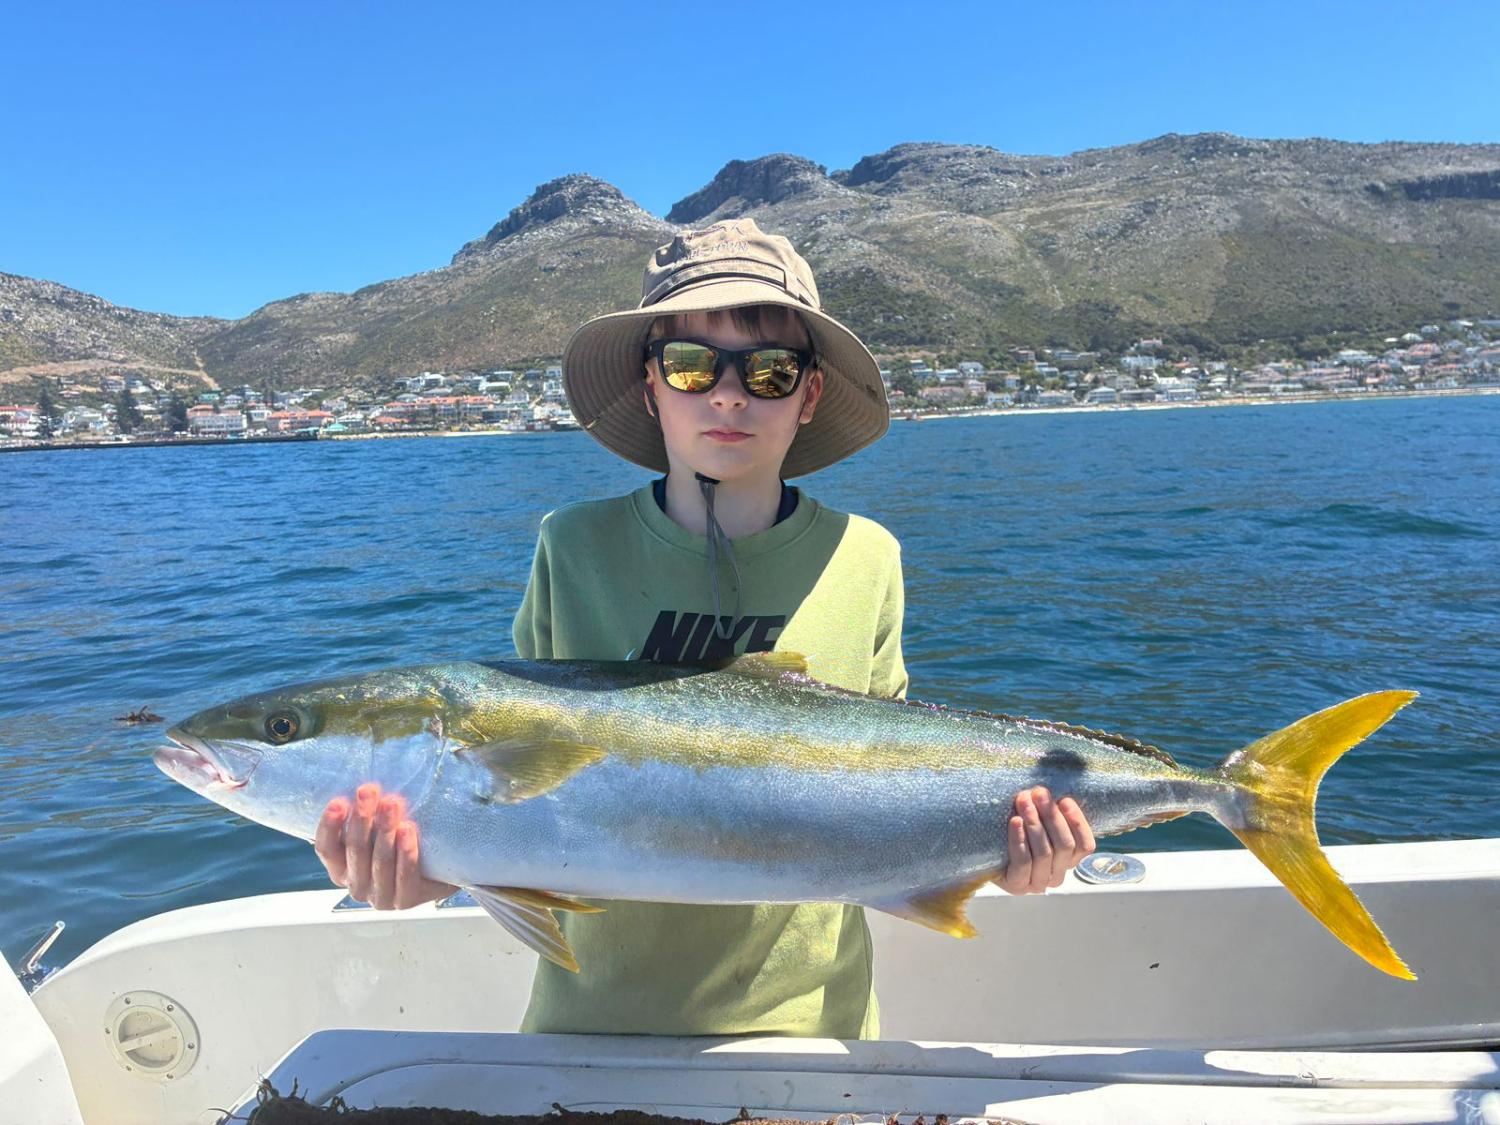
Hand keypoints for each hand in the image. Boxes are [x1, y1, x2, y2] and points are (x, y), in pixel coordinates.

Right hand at [313, 782, 456, 908]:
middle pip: (355, 850)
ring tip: (392, 804)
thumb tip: (364, 783)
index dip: (329, 826)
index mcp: (342, 868)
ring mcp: (380, 897)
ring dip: (385, 830)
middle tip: (369, 791)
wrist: (440, 870)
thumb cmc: (403, 843)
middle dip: (362, 818)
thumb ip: (368, 813)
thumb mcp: (379, 827)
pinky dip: (406, 853)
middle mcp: (356, 885)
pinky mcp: (404, 901)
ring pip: (379, 861)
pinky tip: (407, 830)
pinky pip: (404, 876)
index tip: (339, 801)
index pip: (326, 849)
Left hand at [996, 785, 1095, 894]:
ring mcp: (1038, 883)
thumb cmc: (1016, 831)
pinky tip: (1015, 821)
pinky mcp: (1017, 885)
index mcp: (1068, 860)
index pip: (1085, 845)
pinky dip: (1020, 839)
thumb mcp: (1037, 821)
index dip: (1077, 822)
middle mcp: (1057, 875)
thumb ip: (1049, 812)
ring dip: (1035, 823)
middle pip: (1064, 846)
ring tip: (1024, 802)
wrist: (985, 853)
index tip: (1064, 800)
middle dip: (1052, 816)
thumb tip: (1048, 790)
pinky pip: (1023, 861)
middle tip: (1039, 793)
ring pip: (1045, 853)